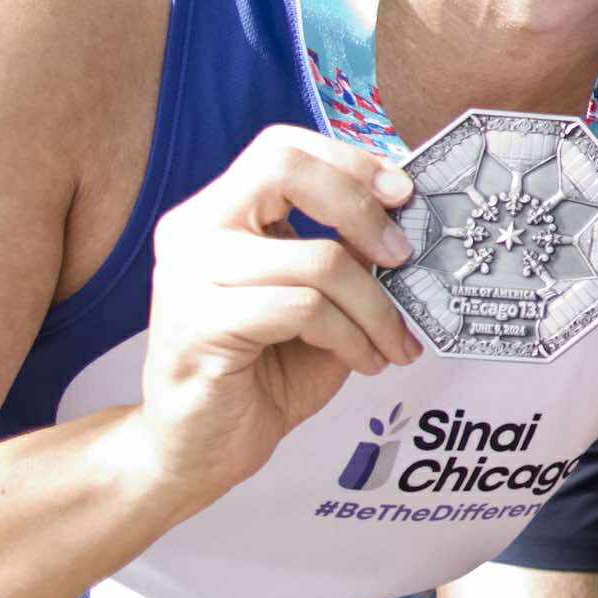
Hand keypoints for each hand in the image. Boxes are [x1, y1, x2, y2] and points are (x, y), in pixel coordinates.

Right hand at [138, 126, 419, 505]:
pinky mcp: (197, 325)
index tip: (402, 194)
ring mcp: (187, 276)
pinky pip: (304, 309)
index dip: (349, 162)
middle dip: (362, 211)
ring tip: (393, 343)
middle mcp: (192, 231)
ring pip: (316, 259)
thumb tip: (409, 221)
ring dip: (375, 308)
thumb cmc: (262, 369)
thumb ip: (348, 255)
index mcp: (218, 213)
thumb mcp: (318, 300)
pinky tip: (364, 362)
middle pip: (285, 171)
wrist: (199, 448)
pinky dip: (351, 337)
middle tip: (403, 258)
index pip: (282, 149)